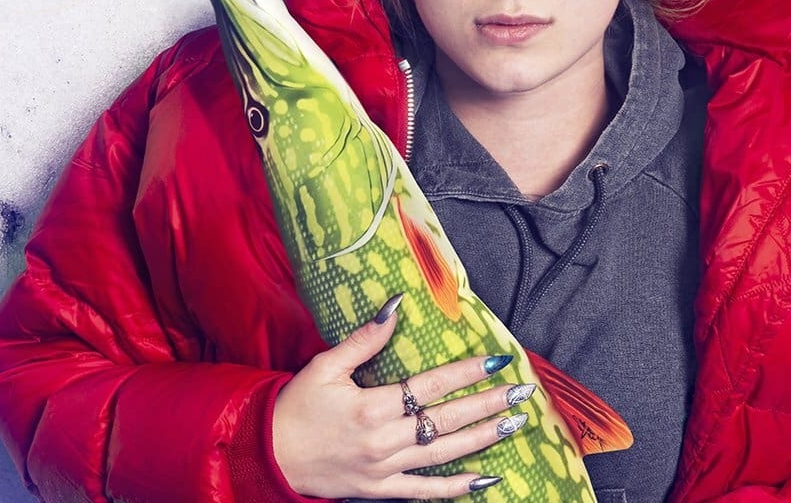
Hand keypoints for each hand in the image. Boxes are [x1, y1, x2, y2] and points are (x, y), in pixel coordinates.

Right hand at [270, 294, 536, 498]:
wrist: (269, 455)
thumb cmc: (296, 407)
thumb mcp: (324, 366)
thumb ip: (364, 339)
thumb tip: (396, 306)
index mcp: (370, 406)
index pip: (430, 385)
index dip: (466, 371)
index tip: (497, 360)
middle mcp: (383, 439)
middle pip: (445, 419)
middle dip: (487, 404)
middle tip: (521, 392)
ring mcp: (384, 469)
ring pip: (443, 453)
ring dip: (482, 438)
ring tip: (513, 424)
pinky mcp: (380, 490)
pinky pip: (425, 492)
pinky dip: (456, 487)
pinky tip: (486, 479)